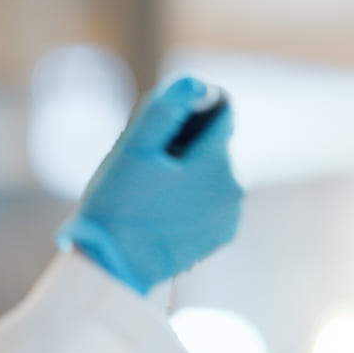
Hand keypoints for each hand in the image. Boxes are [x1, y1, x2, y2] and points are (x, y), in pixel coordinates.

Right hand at [58, 76, 243, 293]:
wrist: (117, 267)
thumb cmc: (120, 206)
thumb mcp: (134, 149)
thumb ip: (164, 109)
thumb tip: (197, 85)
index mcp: (219, 159)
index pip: (220, 111)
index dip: (188, 113)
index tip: (159, 135)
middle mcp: (236, 186)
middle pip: (213, 145)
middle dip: (186, 148)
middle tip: (149, 170)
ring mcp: (231, 214)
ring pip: (212, 174)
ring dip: (190, 175)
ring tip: (154, 195)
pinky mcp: (222, 236)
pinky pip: (211, 202)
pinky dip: (192, 201)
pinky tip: (163, 214)